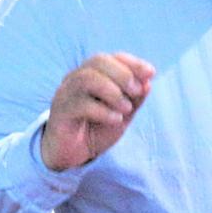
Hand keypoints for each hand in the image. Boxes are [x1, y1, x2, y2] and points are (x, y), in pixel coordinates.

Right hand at [40, 52, 154, 171]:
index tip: (151, 73)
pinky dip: (103, 110)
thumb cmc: (97, 129)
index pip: (112, 58)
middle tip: (137, 92)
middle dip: (123, 74)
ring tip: (127, 108)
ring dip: (113, 92)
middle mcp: (76, 78)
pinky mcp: (60, 112)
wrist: (72, 154)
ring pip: (87, 78)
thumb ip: (134, 99)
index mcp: (93, 74)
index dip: (133, 62)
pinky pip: (81, 104)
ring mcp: (66, 93)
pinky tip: (115, 119)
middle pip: (98, 61)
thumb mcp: (123, 114)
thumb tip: (147, 83)